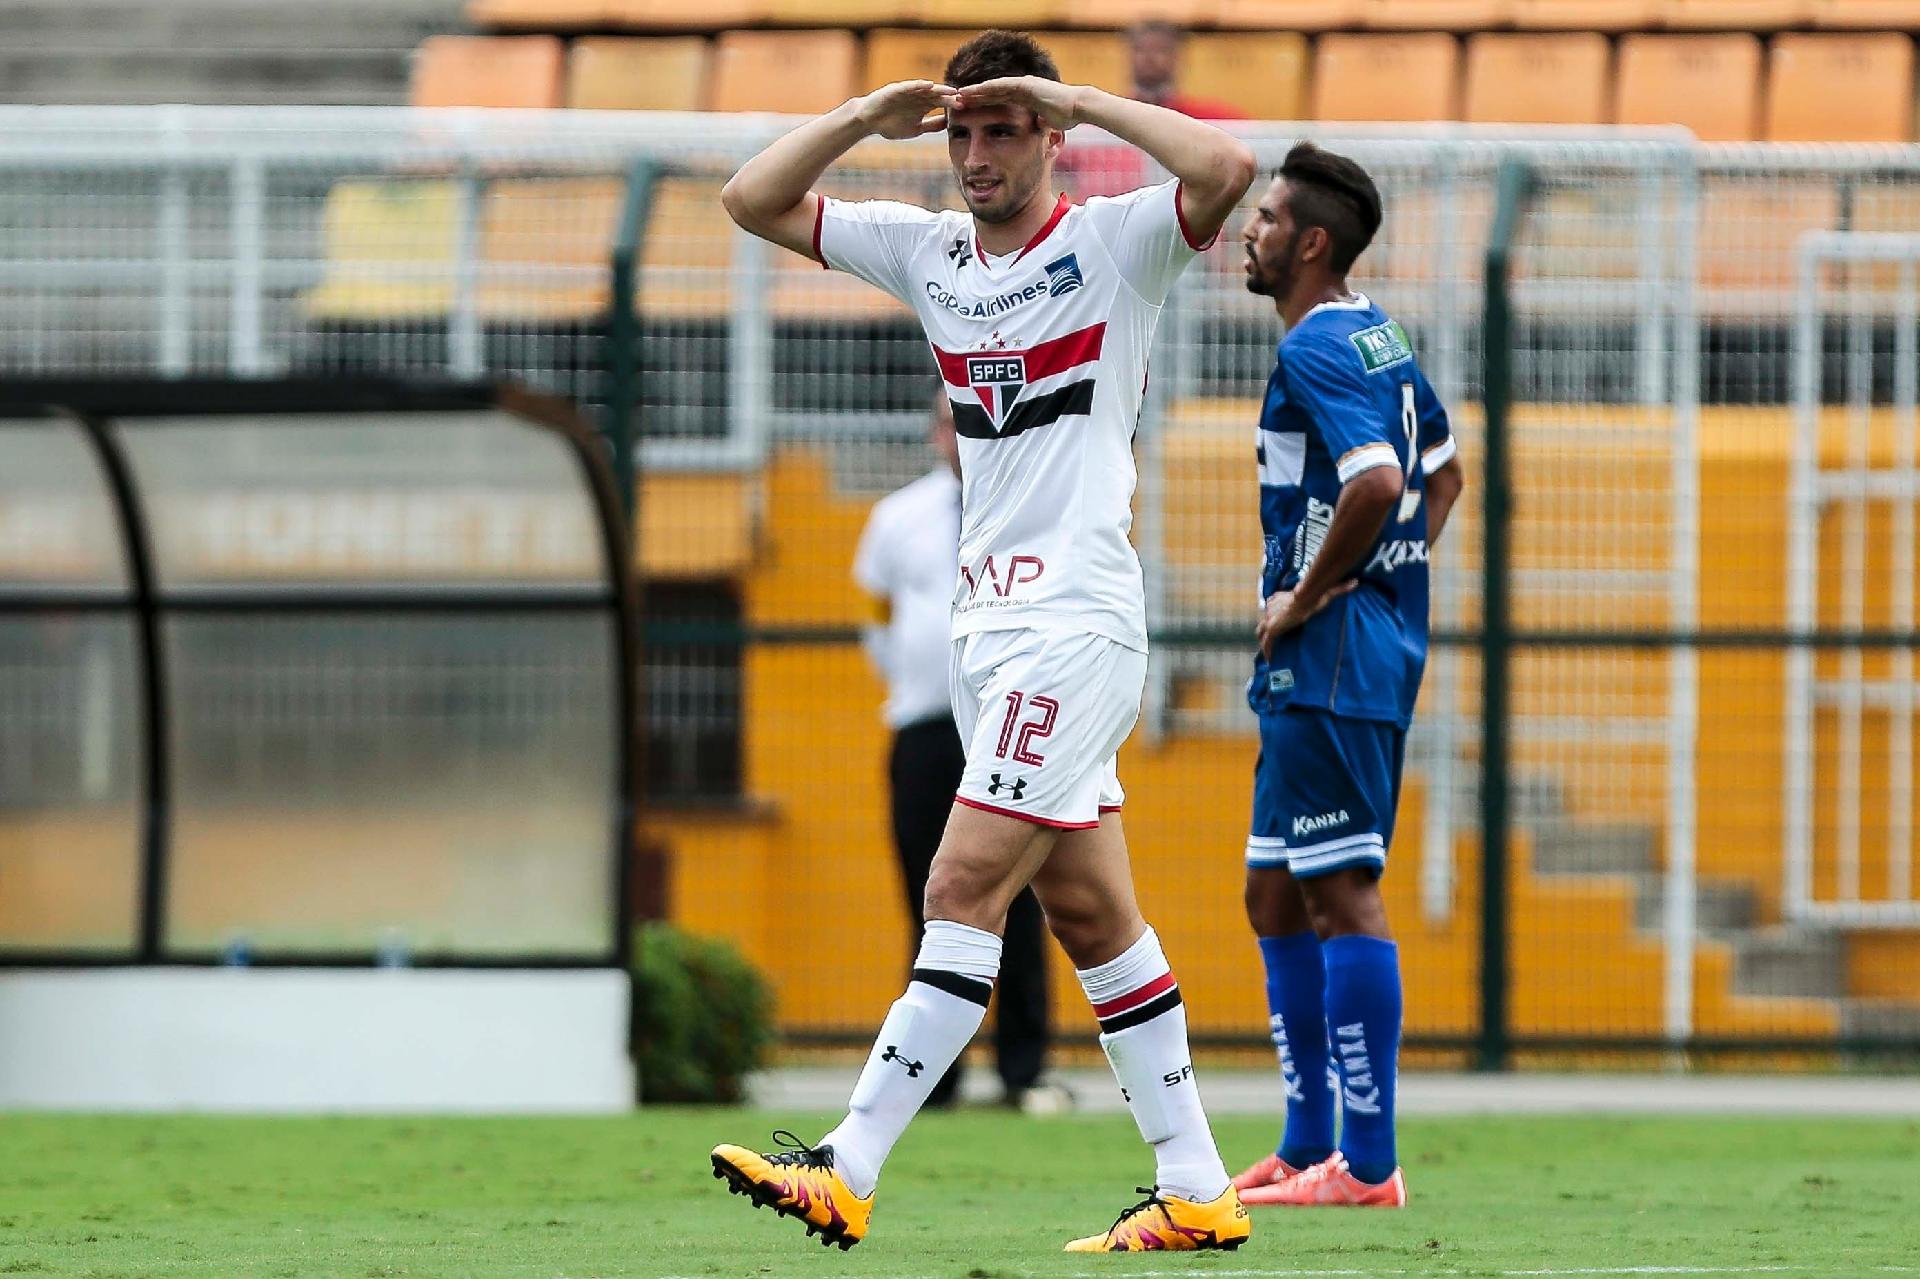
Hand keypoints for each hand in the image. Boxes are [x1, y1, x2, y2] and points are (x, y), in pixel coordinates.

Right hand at [854, 80, 955, 140]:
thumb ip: (932, 126)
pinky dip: (919, 85)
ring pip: (927, 89)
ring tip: (951, 91)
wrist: (869, 121)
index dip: (953, 105)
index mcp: (923, 105)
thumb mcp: (916, 128)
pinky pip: (910, 86)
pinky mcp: (897, 89)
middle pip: (938, 95)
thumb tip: (948, 125)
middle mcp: (918, 96)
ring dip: (939, 89)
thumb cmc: (891, 125)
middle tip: (964, 100)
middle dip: (950, 97)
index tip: (966, 109)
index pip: (942, 104)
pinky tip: (929, 85)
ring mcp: (908, 92)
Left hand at [949, 76, 1084, 129]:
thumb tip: (1040, 127)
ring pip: (993, 87)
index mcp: (1025, 97)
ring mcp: (1023, 84)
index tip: (968, 108)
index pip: (999, 100)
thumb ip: (1041, 123)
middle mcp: (1021, 88)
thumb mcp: (1049, 123)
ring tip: (958, 93)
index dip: (983, 103)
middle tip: (956, 99)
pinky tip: (973, 91)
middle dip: (974, 96)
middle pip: (992, 92)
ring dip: (976, 90)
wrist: (1079, 108)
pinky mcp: (1025, 84)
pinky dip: (986, 88)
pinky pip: (1002, 86)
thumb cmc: (1068, 116)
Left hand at [1256, 581, 1354, 659]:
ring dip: (1265, 641)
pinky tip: (1271, 661)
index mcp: (1281, 598)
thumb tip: (1356, 583)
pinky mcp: (1272, 628)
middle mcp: (1272, 608)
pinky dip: (1268, 652)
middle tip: (1274, 641)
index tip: (1281, 623)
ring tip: (1271, 653)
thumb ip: (1340, 588)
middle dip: (1268, 630)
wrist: (1306, 599)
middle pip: (1265, 620)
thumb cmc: (1315, 596)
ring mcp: (1270, 619)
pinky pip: (1267, 643)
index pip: (1273, 604)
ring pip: (1261, 632)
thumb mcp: (1328, 592)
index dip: (1275, 615)